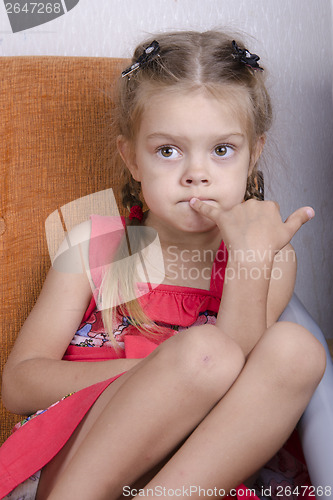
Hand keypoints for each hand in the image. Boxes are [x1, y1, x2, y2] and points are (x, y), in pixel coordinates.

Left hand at [190, 198, 313, 263]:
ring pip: (236, 213)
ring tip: (241, 238)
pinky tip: (192, 203)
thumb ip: (298, 219)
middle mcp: (253, 204)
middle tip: (252, 238)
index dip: (265, 224)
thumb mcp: (288, 232)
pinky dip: (199, 206)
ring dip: (236, 223)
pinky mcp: (223, 217)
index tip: (264, 234)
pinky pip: (209, 210)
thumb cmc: (270, 246)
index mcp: (269, 206)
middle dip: (251, 223)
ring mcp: (237, 210)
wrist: (253, 255)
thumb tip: (311, 210)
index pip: (267, 211)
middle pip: (251, 211)